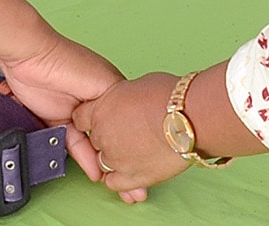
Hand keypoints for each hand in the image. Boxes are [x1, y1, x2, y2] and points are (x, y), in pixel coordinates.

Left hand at [0, 32, 121, 187]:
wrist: (31, 58)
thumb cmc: (69, 62)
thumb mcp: (103, 81)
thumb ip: (116, 104)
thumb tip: (130, 124)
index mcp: (109, 91)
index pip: (125, 122)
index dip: (135, 143)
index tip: (147, 162)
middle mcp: (94, 104)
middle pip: (110, 137)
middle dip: (122, 159)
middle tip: (136, 183)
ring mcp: (75, 114)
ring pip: (93, 145)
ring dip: (104, 164)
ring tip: (119, 186)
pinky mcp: (57, 121)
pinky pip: (73, 144)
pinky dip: (85, 159)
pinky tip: (96, 174)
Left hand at [71, 73, 192, 201]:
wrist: (188, 118)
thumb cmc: (168, 97)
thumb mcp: (135, 85)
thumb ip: (121, 98)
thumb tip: (127, 102)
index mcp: (99, 109)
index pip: (80, 118)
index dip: (92, 119)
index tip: (102, 120)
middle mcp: (102, 135)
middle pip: (94, 141)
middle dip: (106, 138)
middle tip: (126, 135)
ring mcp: (115, 158)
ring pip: (103, 163)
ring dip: (115, 159)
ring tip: (134, 152)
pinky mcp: (131, 177)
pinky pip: (114, 183)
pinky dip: (120, 179)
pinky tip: (131, 171)